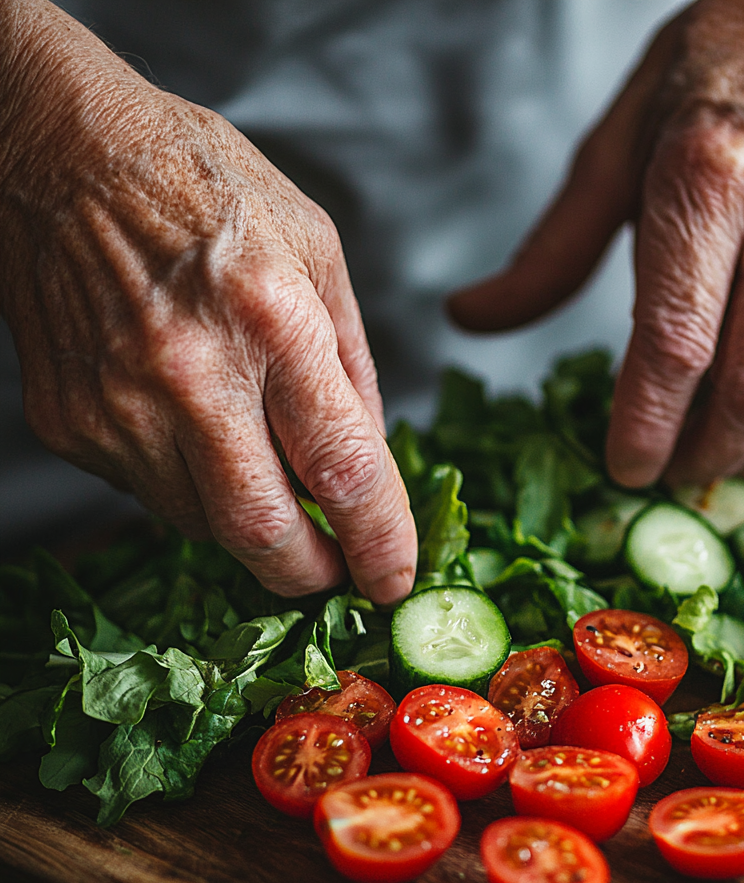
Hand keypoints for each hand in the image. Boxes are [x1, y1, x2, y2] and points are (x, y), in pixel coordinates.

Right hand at [0, 0, 415, 600]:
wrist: (59, 152)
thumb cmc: (196, 183)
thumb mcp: (315, 247)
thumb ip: (351, 363)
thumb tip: (370, 455)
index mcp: (271, 319)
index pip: (342, 468)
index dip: (379, 543)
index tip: (393, 579)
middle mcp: (190, 373)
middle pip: (261, 531)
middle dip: (308, 573)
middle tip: (332, 571)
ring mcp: (119, 405)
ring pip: (201, 525)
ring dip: (244, 523)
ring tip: (252, 461)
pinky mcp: (71, 423)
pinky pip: (146, 493)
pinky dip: (186, 485)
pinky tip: (186, 425)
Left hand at [449, 0, 743, 485]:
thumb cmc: (711, 71)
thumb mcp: (613, 145)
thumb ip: (548, 250)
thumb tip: (470, 317)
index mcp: (706, 178)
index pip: (676, 341)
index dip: (645, 423)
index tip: (619, 468)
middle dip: (698, 457)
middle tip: (658, 477)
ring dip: (742, 447)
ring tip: (695, 453)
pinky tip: (739, 411)